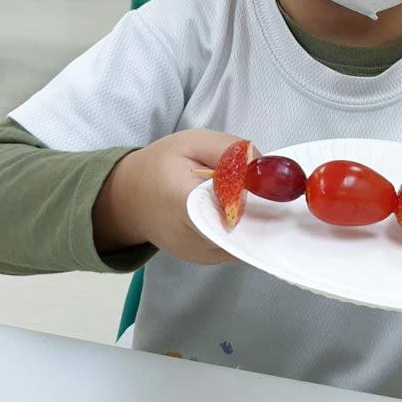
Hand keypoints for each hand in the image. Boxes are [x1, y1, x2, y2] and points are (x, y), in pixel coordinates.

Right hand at [93, 130, 259, 264]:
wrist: (129, 199)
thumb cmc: (161, 166)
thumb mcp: (193, 141)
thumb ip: (229, 150)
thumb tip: (263, 167)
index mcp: (184, 203)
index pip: (231, 207)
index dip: (258, 195)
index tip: (272, 182)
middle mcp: (193, 238)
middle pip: (245, 227)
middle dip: (263, 206)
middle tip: (270, 185)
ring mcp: (201, 254)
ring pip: (246, 238)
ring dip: (255, 217)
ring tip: (252, 194)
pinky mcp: (207, 259)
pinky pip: (238, 244)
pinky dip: (245, 226)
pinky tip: (241, 208)